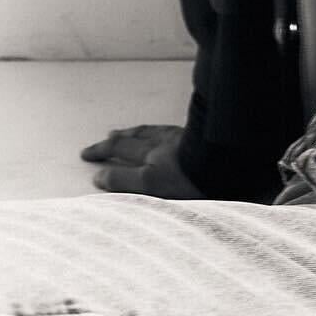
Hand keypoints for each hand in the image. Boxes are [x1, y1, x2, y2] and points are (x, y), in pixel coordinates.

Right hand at [79, 124, 202, 198]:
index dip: (102, 152)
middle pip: (137, 138)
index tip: (87, 155)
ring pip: (157, 132)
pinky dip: (165, 131)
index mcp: (152, 155)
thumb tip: (99, 177)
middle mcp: (166, 143)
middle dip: (118, 139)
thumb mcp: (152, 184)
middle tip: (108, 137)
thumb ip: (124, 180)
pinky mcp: (203, 137)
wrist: (228, 162)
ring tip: (132, 132)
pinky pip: (177, 131)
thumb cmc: (193, 178)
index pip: (121, 151)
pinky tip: (170, 133)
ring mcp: (186, 139)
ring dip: (140, 132)